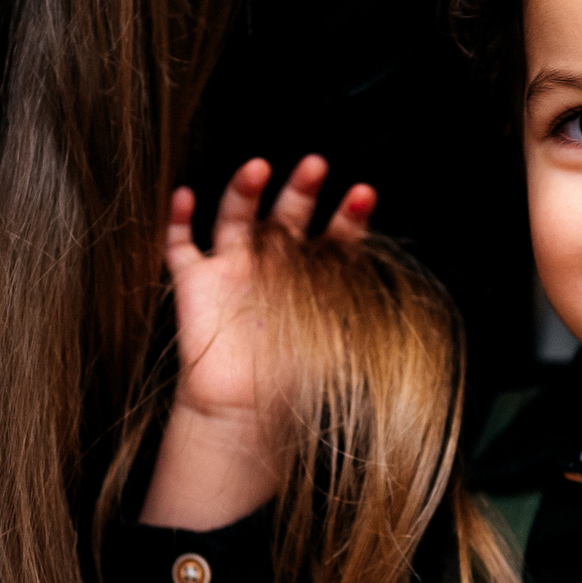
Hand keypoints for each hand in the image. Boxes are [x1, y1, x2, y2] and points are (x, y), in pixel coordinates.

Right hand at [141, 155, 374, 530]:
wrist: (245, 417)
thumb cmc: (295, 383)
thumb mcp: (341, 345)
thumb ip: (362, 315)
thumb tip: (403, 300)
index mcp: (311, 276)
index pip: (332, 235)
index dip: (348, 216)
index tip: (364, 194)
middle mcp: (273, 263)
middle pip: (287, 213)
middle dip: (302, 190)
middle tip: (317, 165)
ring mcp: (233, 268)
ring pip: (235, 215)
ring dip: (245, 189)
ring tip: (259, 167)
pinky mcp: (195, 283)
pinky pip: (180, 244)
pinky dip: (178, 220)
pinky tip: (186, 196)